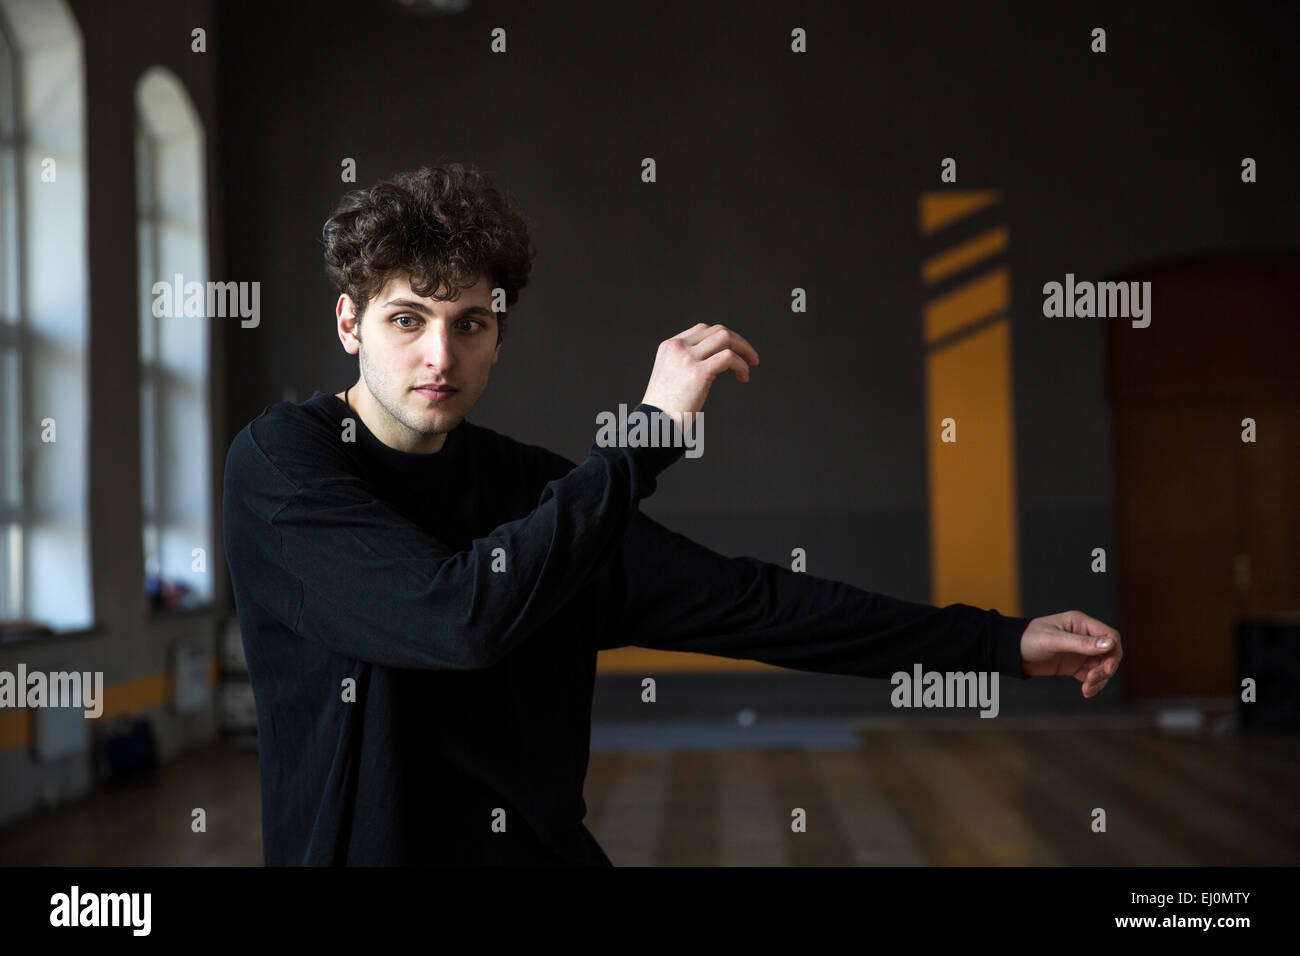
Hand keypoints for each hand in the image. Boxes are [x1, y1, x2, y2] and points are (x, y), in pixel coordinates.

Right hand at [640, 323, 758, 431]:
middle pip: (717, 330)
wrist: (656, 424)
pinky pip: (729, 358)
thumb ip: (686, 363)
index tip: (734, 352)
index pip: (703, 330)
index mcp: (669, 346)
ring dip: (744, 349)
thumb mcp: (671, 376)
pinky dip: (742, 365)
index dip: (723, 339)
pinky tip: (743, 377)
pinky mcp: (699, 372)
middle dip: (738, 342)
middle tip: (751, 358)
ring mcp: (687, 358)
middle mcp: (677, 347)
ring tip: (751, 365)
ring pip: (725, 338)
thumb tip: (715, 361)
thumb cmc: (665, 407)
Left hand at [1019, 610, 1122, 697]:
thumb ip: (1081, 643)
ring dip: (1100, 679)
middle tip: (1093, 680)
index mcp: (1081, 623)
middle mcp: (1084, 636)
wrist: (1011, 652)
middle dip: (1106, 669)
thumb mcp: (1054, 640)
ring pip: (1102, 667)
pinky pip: (1092, 676)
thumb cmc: (1029, 638)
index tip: (1105, 669)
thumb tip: (1110, 644)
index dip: (1113, 653)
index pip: (1110, 636)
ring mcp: (1081, 652)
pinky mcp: (1075, 665)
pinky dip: (1093, 684)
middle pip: (1110, 653)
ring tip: (1087, 689)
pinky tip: (1086, 692)